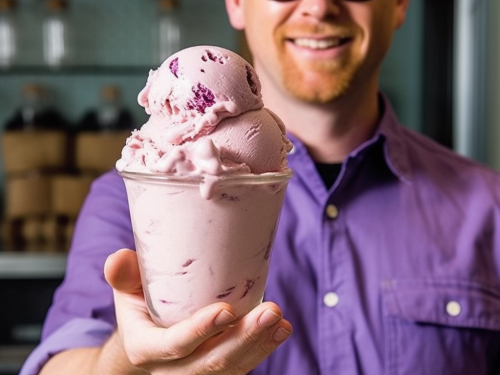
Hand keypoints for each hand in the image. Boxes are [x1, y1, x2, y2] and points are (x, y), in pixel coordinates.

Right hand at [104, 249, 291, 373]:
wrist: (145, 341)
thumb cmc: (139, 308)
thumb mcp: (126, 291)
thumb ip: (123, 276)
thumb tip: (119, 257)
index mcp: (146, 348)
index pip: (175, 345)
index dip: (200, 331)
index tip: (226, 310)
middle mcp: (172, 369)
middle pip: (211, 362)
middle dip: (244, 338)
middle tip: (271, 312)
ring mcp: (196, 373)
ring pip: (231, 367)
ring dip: (259, 344)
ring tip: (280, 321)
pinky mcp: (216, 371)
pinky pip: (241, 366)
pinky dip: (263, 348)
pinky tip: (281, 330)